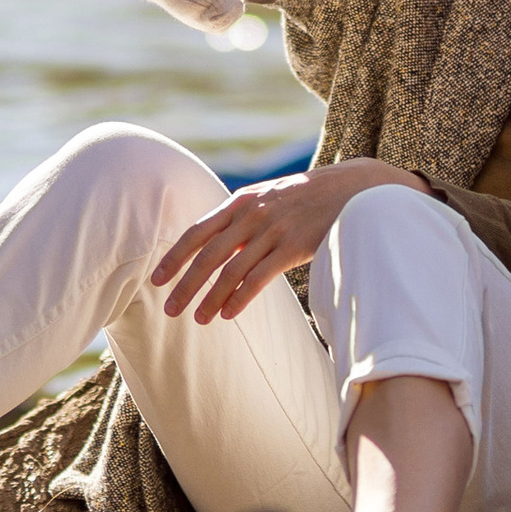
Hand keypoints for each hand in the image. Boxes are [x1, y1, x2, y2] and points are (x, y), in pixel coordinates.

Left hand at [150, 159, 425, 322]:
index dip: (175, 257)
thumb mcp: (269, 197)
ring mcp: (273, 230)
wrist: (354, 191)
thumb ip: (242, 216)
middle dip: (185, 284)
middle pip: (208, 255)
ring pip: (231, 271)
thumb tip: (214, 242)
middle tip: (168, 310)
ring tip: (198, 320)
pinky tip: (227, 314)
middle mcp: (252, 214)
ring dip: (210, 298)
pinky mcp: (293, 247)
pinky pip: (259, 278)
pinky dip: (239, 298)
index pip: (197, 231)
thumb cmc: (307, 198)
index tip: (156, 279)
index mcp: (241, 201)